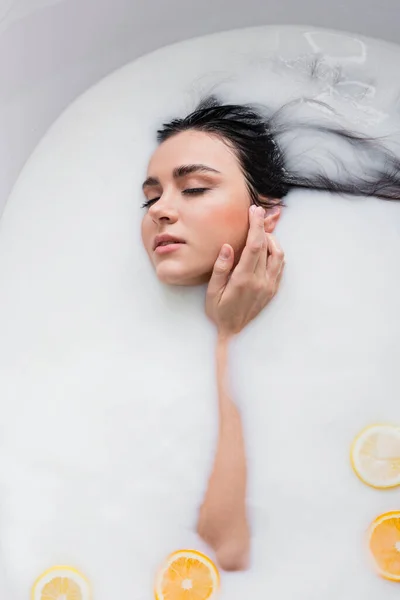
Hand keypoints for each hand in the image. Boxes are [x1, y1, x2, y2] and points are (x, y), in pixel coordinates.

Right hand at [206, 205, 284, 337]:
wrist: (233, 333)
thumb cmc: (219, 312)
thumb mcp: (212, 292)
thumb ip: (220, 269)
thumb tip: (228, 247)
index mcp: (243, 280)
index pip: (254, 246)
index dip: (256, 225)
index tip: (254, 211)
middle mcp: (261, 282)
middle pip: (267, 246)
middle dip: (263, 227)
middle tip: (256, 214)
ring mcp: (269, 286)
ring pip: (278, 255)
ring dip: (271, 240)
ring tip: (259, 233)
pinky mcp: (273, 290)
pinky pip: (280, 266)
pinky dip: (274, 252)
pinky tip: (264, 249)